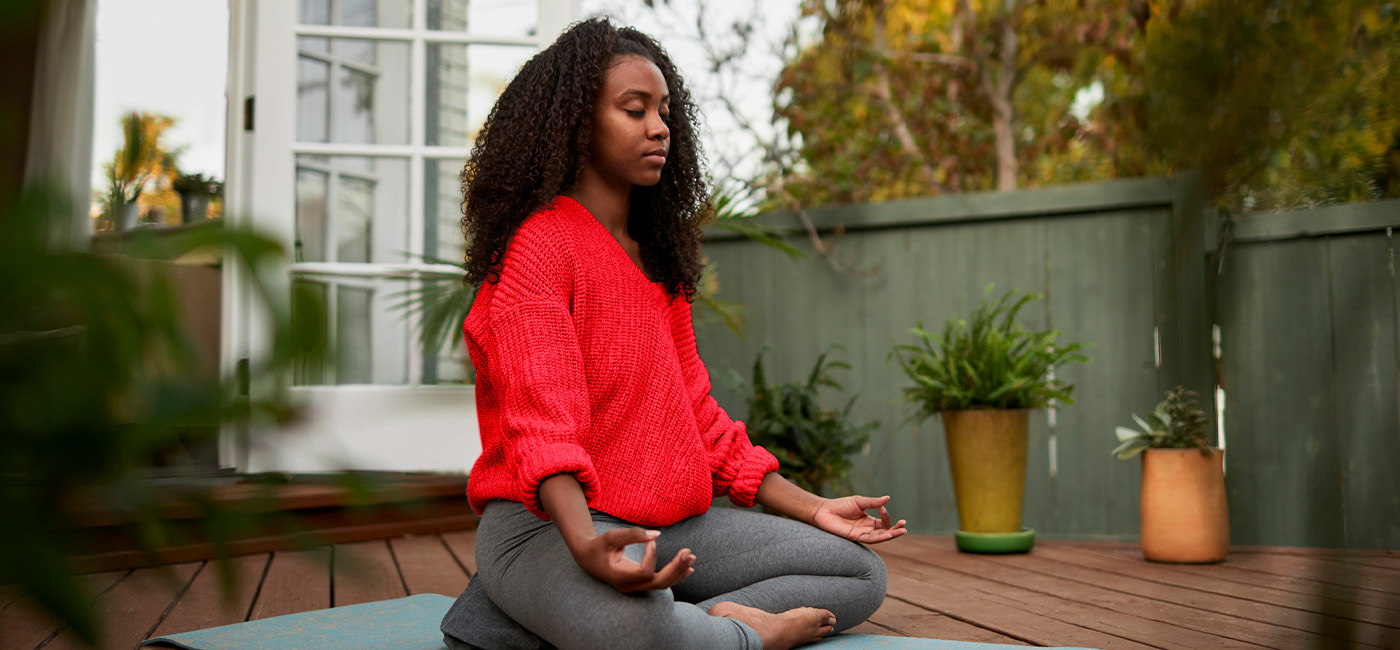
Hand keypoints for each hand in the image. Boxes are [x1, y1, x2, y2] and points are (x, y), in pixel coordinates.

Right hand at [567, 527, 695, 592]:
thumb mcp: (611, 536)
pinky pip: (661, 582)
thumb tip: (658, 534)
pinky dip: (675, 575)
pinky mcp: (641, 583)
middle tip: (688, 553)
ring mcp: (636, 587)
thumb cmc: (599, 545)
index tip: (651, 541)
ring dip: (679, 571)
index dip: (652, 557)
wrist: (589, 558)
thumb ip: (633, 534)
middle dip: (676, 568)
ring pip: (662, 584)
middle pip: (658, 582)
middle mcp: (629, 586)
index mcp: (619, 577)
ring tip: (691, 557)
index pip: (644, 573)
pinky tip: (689, 568)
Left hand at [809, 495, 907, 543]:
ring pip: (880, 537)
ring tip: (902, 531)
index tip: (882, 508)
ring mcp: (862, 534)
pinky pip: (870, 539)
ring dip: (891, 535)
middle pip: (885, 531)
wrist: (824, 511)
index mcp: (868, 520)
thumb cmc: (840, 505)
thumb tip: (888, 498)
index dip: (886, 516)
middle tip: (904, 526)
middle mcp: (866, 529)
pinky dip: (880, 537)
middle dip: (896, 530)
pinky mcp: (856, 537)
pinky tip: (888, 534)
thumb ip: (873, 502)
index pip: (883, 522)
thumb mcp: (859, 501)